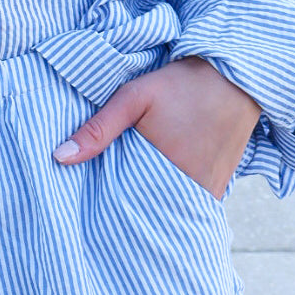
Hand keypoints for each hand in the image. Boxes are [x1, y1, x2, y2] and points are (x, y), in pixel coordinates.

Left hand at [53, 55, 261, 198]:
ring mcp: (211, 190)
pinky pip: (192, 204)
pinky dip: (174, 201)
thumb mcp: (133, 98)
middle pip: (152, 216)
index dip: (111, 214)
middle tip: (107, 216)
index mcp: (168, 173)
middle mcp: (194, 190)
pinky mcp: (221, 185)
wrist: (234, 76)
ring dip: (153, 208)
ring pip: (172, 211)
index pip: (130, 210)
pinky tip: (156, 194)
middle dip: (130, 214)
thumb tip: (59, 158)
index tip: (94, 217)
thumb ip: (98, 129)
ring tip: (130, 206)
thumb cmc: (181, 85)